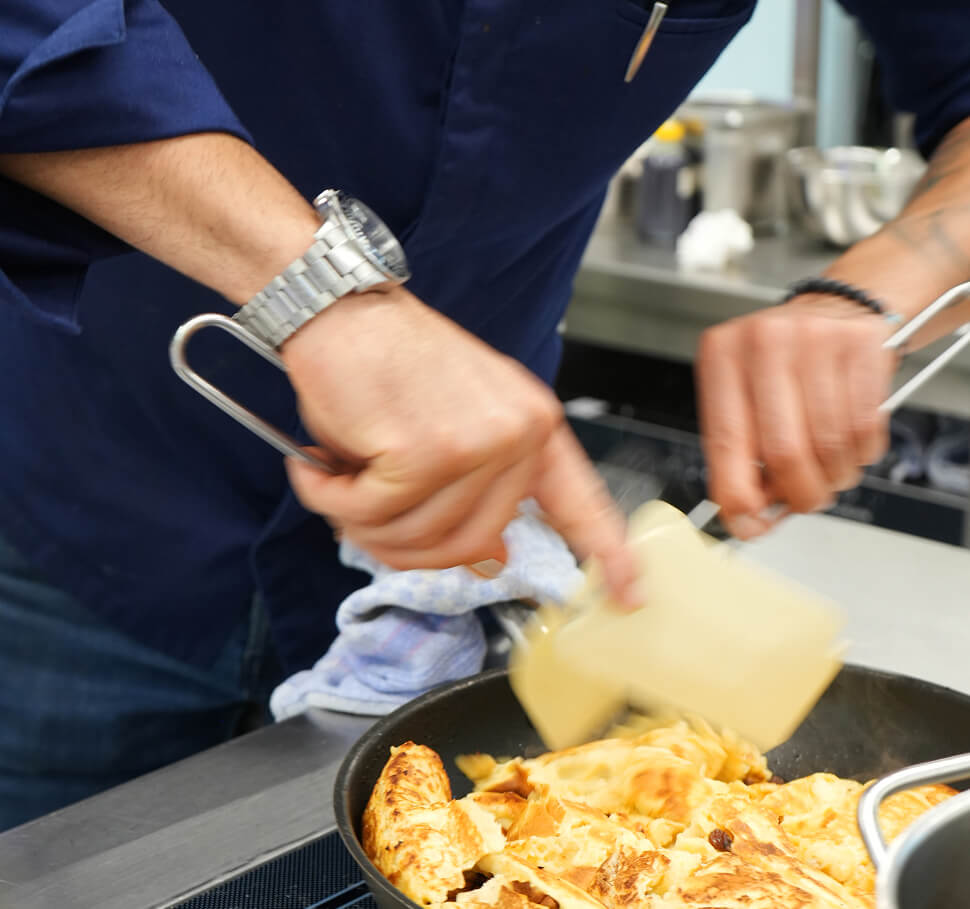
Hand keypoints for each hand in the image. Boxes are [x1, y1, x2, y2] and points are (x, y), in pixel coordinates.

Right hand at [281, 287, 639, 604]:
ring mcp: (474, 445)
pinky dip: (331, 499)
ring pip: (416, 540)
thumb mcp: (456, 422)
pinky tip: (318, 467)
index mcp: (532, 425)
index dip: (604, 552)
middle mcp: (516, 436)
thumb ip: (478, 488)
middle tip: (363, 511)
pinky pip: (371, 515)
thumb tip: (490, 557)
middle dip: (403, 543)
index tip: (628, 593)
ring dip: (361, 521)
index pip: (579, 500)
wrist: (341, 308)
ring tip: (339, 477)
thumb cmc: (391, 362)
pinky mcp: (422, 452)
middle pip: (469, 546)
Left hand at [696, 297, 896, 537]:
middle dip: (797, 494)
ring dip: (832, 477)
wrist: (833, 312)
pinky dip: (858, 454)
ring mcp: (815, 339)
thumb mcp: (742, 398)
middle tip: (803, 501)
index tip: (747, 523)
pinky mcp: (861, 347)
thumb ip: (739, 456)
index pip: (724, 441)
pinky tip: (848, 444)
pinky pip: (864, 429)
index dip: (738, 495)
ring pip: (828, 445)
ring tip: (827, 468)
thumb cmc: (780, 366)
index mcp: (721, 356)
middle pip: (783, 451)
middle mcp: (763, 342)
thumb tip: (747, 518)